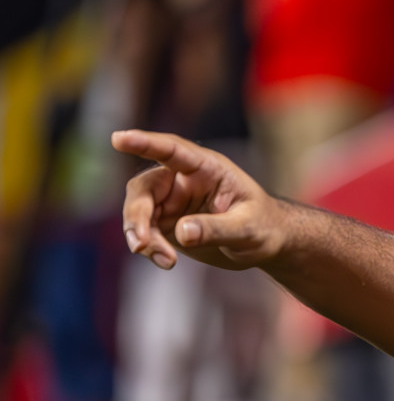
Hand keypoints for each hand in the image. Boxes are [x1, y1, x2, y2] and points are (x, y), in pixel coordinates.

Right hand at [115, 129, 287, 270]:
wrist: (266, 244)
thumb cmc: (264, 227)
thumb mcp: (248, 229)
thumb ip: (217, 228)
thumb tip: (181, 233)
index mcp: (207, 168)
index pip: (172, 151)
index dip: (145, 143)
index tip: (119, 139)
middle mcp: (184, 180)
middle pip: (144, 188)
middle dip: (137, 216)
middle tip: (141, 244)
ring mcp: (172, 201)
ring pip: (139, 212)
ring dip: (142, 236)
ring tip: (165, 260)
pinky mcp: (167, 222)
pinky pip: (145, 232)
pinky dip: (149, 248)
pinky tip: (167, 262)